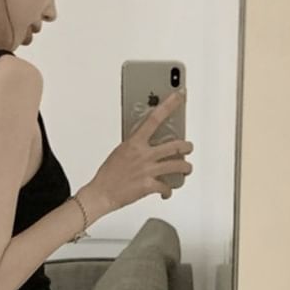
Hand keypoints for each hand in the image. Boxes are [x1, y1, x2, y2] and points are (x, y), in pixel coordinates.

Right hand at [88, 91, 193, 209]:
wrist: (101, 193)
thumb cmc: (109, 173)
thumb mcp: (121, 151)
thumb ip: (136, 145)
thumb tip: (148, 142)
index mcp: (135, 142)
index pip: (155, 118)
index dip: (170, 105)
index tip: (180, 95)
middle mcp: (144, 155)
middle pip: (175, 145)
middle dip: (186, 146)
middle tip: (188, 147)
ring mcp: (148, 170)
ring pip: (177, 166)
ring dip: (186, 167)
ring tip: (186, 169)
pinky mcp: (148, 186)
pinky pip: (166, 187)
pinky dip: (168, 191)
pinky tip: (166, 192)